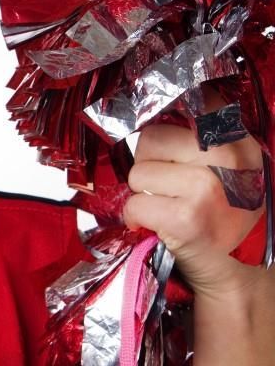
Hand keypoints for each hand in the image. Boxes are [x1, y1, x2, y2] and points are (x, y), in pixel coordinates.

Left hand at [123, 82, 266, 300]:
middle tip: (168, 186)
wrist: (231, 269)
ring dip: (142, 191)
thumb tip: (152, 104)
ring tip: (167, 205)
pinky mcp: (186, 218)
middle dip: (149, 163)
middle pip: (152, 137)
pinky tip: (156, 224)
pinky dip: (135, 217)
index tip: (166, 135)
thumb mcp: (225, 168)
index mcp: (239, 142)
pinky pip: (134, 204)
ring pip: (138, 172)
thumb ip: (199, 135)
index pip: (196, 103)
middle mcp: (229, 160)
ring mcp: (207, 188)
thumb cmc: (217, 212)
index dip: (168, 118)